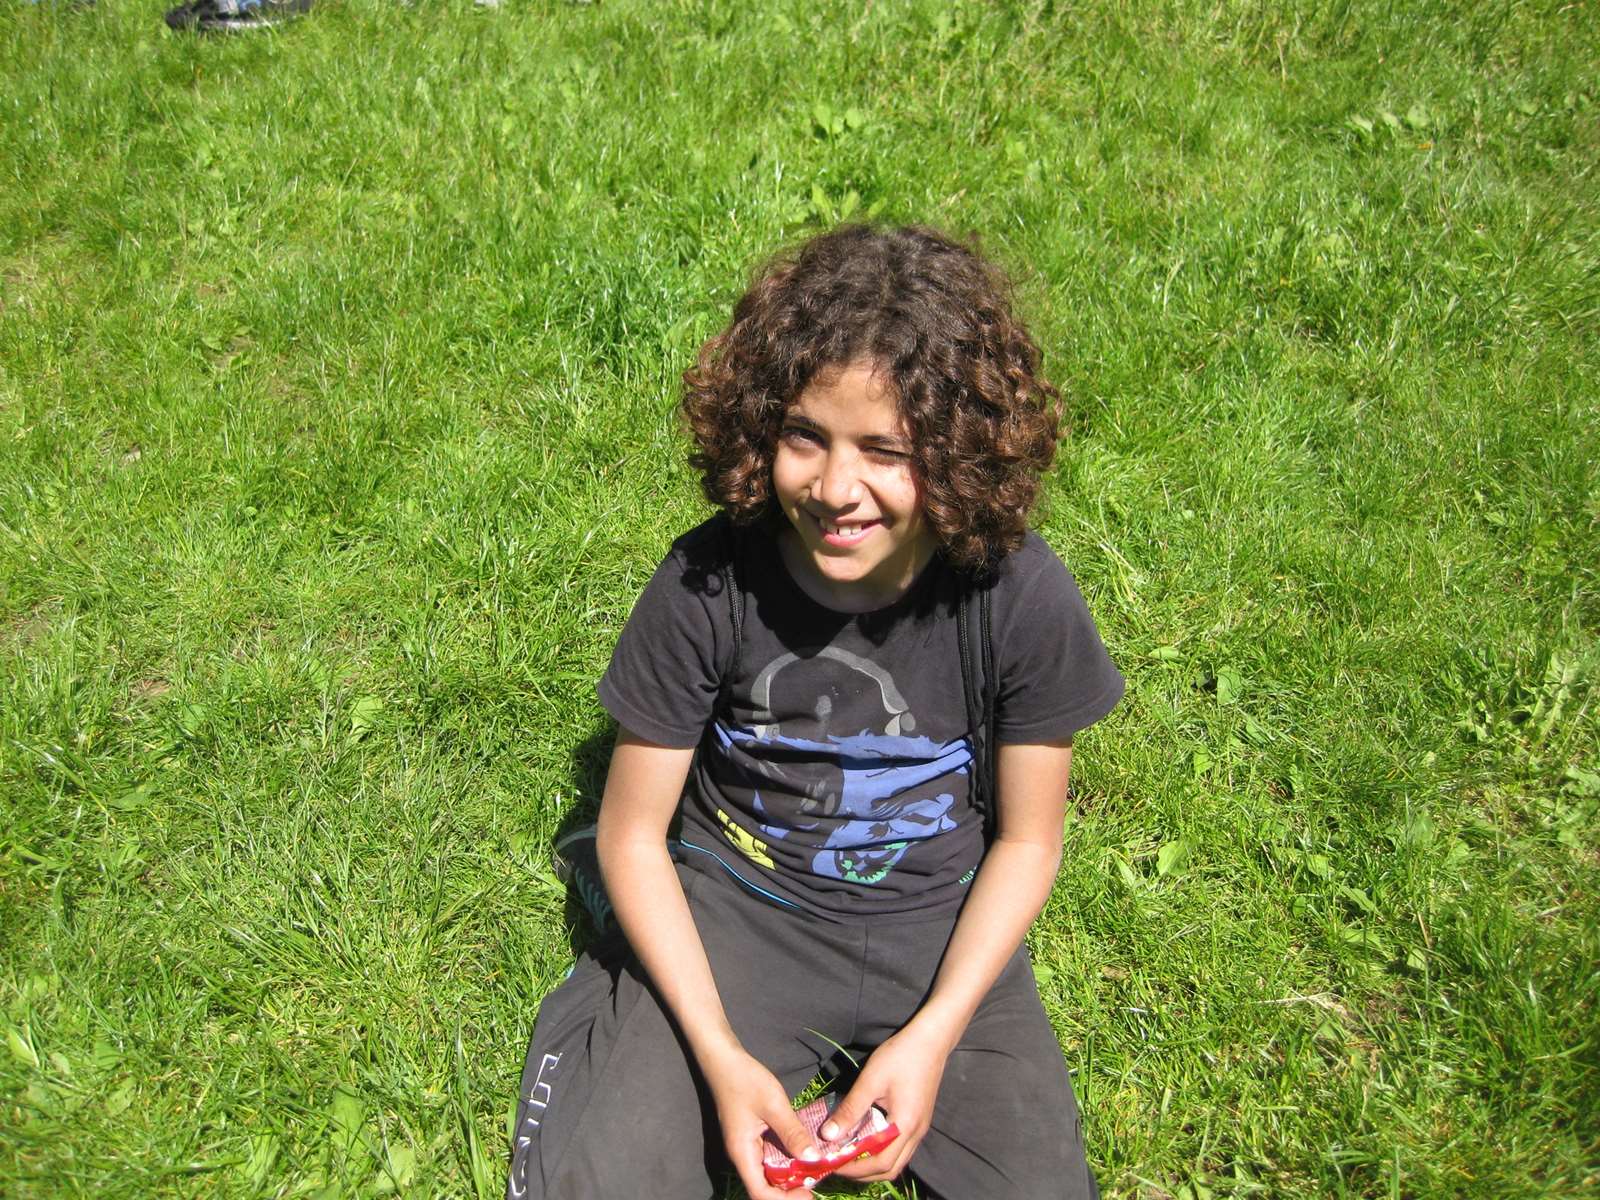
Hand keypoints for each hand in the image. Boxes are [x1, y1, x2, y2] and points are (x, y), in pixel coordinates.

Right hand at [700, 1044, 819, 1198]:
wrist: (724, 1059)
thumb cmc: (745, 1080)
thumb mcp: (773, 1105)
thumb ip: (792, 1133)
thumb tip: (812, 1159)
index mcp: (742, 1153)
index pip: (760, 1193)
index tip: (808, 1194)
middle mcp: (742, 1154)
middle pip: (764, 1186)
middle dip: (789, 1190)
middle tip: (815, 1181)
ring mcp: (745, 1145)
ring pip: (767, 1171)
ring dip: (788, 1174)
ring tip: (813, 1168)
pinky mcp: (750, 1135)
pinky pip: (768, 1155)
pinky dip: (785, 1158)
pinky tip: (802, 1149)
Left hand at [826, 1021, 954, 1182]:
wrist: (930, 1039)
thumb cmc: (900, 1056)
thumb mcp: (870, 1080)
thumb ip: (850, 1109)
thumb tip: (828, 1135)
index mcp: (905, 1126)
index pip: (879, 1163)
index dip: (854, 1169)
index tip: (831, 1165)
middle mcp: (916, 1133)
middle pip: (890, 1169)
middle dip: (862, 1173)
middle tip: (837, 1164)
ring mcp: (920, 1128)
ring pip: (897, 1161)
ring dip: (872, 1165)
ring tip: (848, 1156)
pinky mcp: (919, 1121)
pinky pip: (900, 1148)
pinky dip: (882, 1152)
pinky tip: (866, 1140)